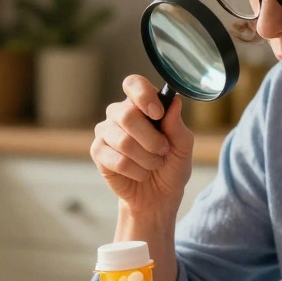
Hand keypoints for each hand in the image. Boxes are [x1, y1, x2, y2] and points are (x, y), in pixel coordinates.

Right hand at [90, 75, 193, 216]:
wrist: (158, 196)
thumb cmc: (171, 166)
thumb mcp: (183, 147)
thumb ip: (177, 125)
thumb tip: (174, 102)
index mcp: (141, 104)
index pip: (133, 84)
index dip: (144, 96)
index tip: (158, 114)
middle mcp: (120, 113)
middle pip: (127, 115)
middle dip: (151, 139)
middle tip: (163, 151)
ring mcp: (106, 132)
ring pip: (123, 141)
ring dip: (146, 159)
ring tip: (153, 165)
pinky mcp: (98, 152)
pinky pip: (116, 160)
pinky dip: (135, 170)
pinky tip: (140, 173)